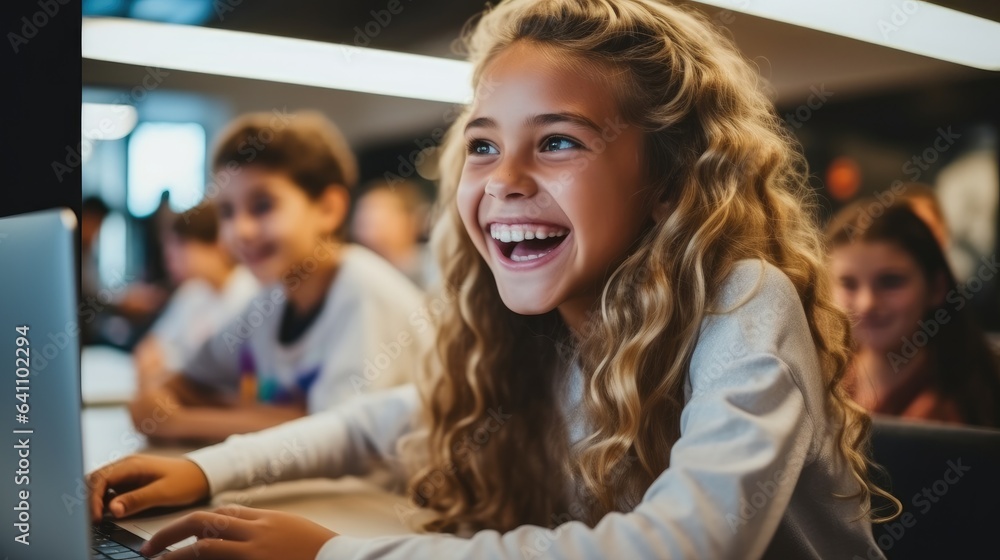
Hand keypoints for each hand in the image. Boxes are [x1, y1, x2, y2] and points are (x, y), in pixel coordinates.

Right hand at [87, 455, 209, 521]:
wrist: (202, 475)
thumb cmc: (185, 481)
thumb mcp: (163, 493)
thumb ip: (137, 500)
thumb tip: (111, 510)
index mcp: (132, 465)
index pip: (100, 479)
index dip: (93, 499)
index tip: (96, 518)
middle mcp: (126, 465)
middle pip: (95, 480)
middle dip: (89, 499)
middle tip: (92, 520)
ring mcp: (127, 473)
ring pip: (100, 485)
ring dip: (95, 500)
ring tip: (97, 519)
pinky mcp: (130, 481)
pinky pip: (110, 490)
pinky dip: (104, 501)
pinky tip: (108, 513)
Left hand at [140, 506, 336, 559]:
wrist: (344, 559)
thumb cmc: (323, 551)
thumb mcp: (294, 533)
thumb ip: (270, 532)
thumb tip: (251, 539)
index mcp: (267, 519)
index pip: (224, 512)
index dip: (197, 522)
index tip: (181, 533)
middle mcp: (257, 531)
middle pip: (204, 521)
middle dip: (172, 531)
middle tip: (150, 547)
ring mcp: (255, 551)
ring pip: (204, 545)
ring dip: (174, 553)